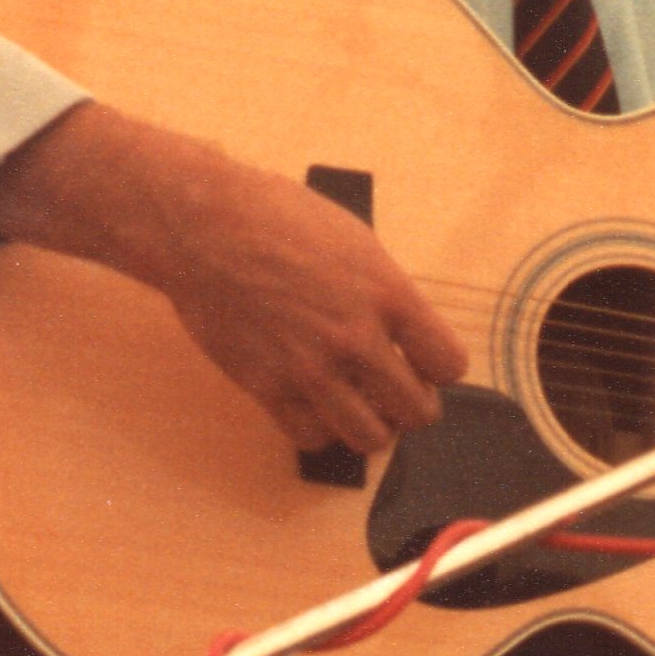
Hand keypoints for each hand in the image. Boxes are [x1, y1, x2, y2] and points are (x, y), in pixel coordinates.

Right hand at [0, 102, 466, 452]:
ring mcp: (312, 368)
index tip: (426, 364)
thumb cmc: (278, 218)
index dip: (440, 368)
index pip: (448, 365)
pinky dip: (320, 430)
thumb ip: (384, 292)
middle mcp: (357, 339)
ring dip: (372, 428)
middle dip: (412, 406)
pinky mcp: (269, 387)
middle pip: (415, 411)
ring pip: (369, 437)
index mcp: (389, 294)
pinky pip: (311, 437)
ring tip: (361, 408)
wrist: (206, 226)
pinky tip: (316, 407)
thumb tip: (402, 334)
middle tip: (396, 393)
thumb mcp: (355, 242)